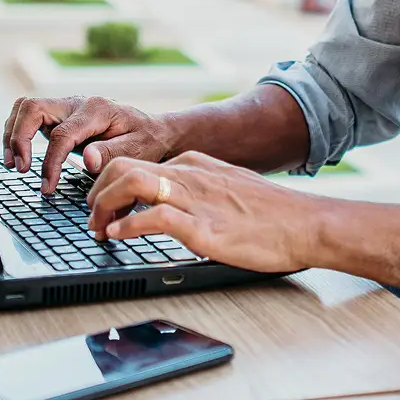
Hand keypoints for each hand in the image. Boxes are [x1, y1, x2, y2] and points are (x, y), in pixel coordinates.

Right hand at [1, 96, 176, 195]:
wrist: (152, 130)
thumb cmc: (147, 141)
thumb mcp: (138, 149)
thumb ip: (112, 153)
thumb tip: (87, 160)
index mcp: (96, 110)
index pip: (61, 134)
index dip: (50, 162)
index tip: (47, 187)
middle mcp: (76, 103)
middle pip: (32, 107)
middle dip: (19, 138)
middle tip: (20, 169)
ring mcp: (66, 107)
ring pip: (25, 107)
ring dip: (13, 134)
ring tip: (14, 164)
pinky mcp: (59, 116)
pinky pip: (29, 116)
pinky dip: (18, 133)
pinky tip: (20, 156)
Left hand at [85, 151, 323, 273]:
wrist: (307, 224)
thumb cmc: (273, 215)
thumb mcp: (228, 190)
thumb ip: (199, 191)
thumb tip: (172, 208)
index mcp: (194, 164)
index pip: (135, 162)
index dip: (108, 184)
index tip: (102, 208)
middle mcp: (190, 174)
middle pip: (122, 166)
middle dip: (96, 193)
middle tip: (92, 220)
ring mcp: (196, 198)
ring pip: (130, 182)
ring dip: (103, 206)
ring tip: (99, 229)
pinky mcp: (204, 227)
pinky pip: (154, 217)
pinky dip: (127, 226)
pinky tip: (118, 237)